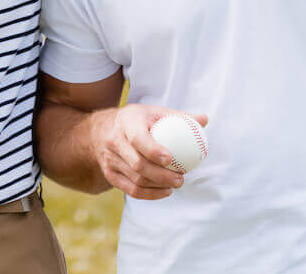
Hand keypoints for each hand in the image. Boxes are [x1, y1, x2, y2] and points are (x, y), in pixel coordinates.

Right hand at [89, 105, 208, 199]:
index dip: (153, 150)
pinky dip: (149, 194)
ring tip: (176, 184)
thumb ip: (179, 116)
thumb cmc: (137, 120)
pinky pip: (130, 189)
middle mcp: (114, 141)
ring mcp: (110, 159)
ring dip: (158, 186)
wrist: (101, 130)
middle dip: (161, 175)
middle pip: (137, 164)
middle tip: (181, 178)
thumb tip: (204, 119)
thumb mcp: (154, 111)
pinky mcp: (109, 174)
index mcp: (126, 122)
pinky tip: (165, 192)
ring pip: (135, 179)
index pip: (138, 139)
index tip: (171, 159)